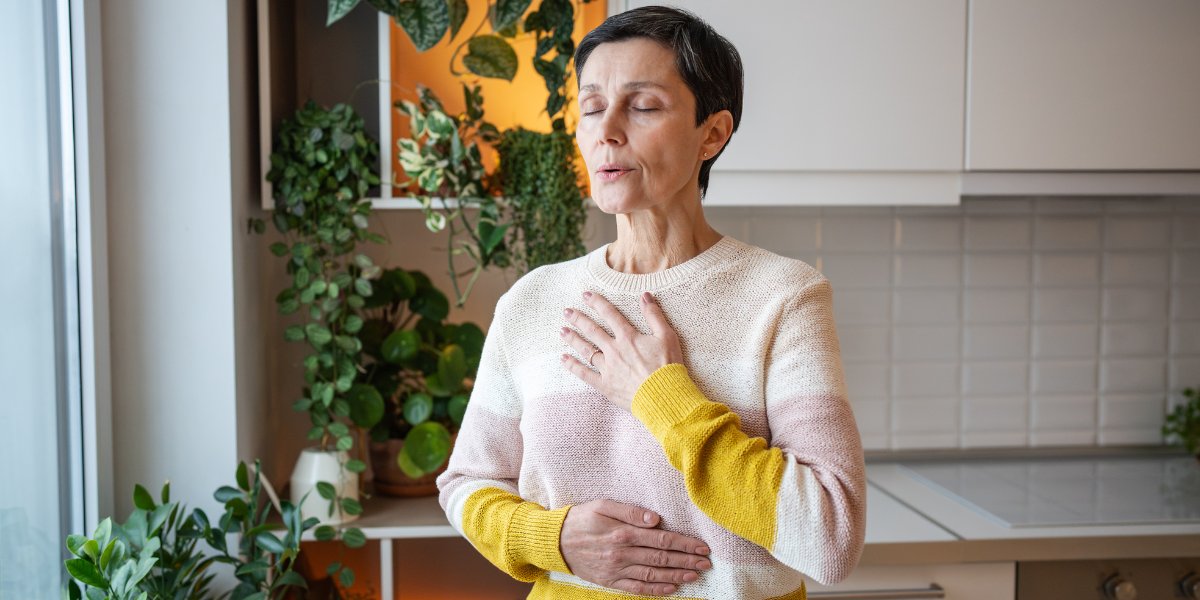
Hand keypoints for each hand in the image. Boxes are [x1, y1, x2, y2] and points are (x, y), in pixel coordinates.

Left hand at [560, 291, 684, 410]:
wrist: (664, 396)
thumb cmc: (668, 366)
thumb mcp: (667, 336)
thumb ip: (654, 315)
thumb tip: (645, 295)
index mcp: (628, 337)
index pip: (609, 315)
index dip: (597, 303)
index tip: (585, 295)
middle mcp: (614, 350)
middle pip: (592, 331)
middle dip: (578, 319)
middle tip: (567, 311)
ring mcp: (608, 368)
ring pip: (586, 350)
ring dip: (573, 339)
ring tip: (562, 331)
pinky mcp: (605, 385)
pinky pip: (585, 374)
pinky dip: (573, 366)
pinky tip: (563, 360)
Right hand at [560, 499, 712, 595]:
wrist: (555, 541)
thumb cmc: (581, 518)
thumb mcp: (602, 505)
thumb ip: (630, 511)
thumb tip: (655, 519)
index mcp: (623, 533)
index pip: (662, 540)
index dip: (685, 544)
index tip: (702, 547)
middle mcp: (622, 554)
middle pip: (662, 558)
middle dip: (687, 561)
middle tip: (706, 563)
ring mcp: (617, 570)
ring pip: (653, 575)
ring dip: (677, 575)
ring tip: (695, 575)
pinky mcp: (611, 581)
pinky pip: (637, 588)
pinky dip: (656, 589)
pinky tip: (672, 588)